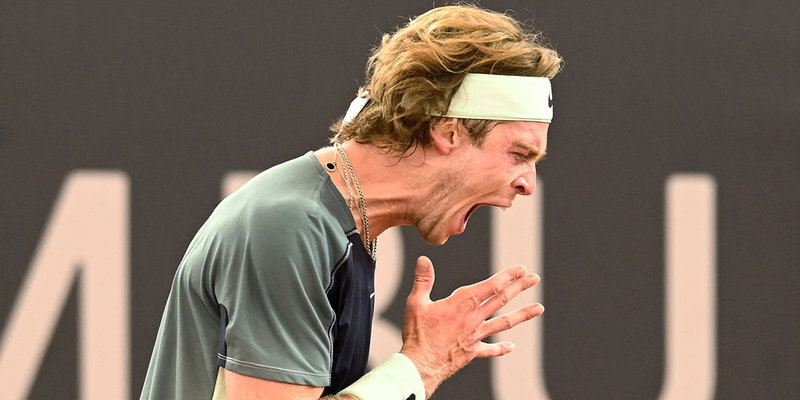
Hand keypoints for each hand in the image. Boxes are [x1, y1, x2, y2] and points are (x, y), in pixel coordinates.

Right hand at [400, 256, 543, 396]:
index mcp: (461, 303)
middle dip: (519, 287)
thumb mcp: (416, 302)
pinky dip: (501, 348)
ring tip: (539, 308)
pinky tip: (511, 346)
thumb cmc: (417, 334)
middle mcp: (473, 318)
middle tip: (534, 278)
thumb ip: (423, 280)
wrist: (421, 365)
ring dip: (522, 314)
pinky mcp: (473, 351)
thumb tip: (424, 259)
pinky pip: (490, 349)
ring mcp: (475, 335)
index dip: (507, 276)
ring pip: (503, 322)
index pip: (491, 286)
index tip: (520, 268)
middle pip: (502, 299)